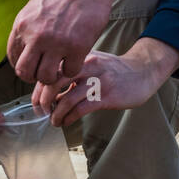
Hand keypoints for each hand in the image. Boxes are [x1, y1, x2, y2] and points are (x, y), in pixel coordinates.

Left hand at [7, 0, 124, 83]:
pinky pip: (69, 71)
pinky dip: (72, 69)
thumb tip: (24, 47)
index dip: (23, 66)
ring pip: (45, 77)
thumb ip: (28, 27)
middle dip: (34, 76)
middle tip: (44, 72)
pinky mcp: (77, 47)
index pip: (13, 57)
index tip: (33, 66)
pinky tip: (75, 60)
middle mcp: (36, 36)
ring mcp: (56, 43)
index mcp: (22, 25)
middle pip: (25, 72)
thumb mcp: (35, 7)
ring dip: (53, 77)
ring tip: (60, 68)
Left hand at [32, 38, 178, 127]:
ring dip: (57, 114)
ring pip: (67, 99)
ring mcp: (97, 80)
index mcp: (80, 56)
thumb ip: (72, 75)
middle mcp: (87, 65)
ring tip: (55, 121)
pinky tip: (67, 122)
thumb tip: (49, 93)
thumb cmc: (113, 70)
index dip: (39, 88)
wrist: (142, 72)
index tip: (36, 102)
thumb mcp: (91, 64)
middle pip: (54, 82)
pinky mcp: (107, 96)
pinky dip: (69, 118)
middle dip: (43, 100)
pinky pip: (81, 109)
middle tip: (41, 111)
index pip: (51, 71)